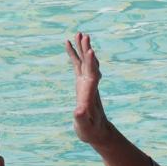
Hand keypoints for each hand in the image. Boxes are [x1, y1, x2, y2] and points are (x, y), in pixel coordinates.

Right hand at [65, 32, 111, 146]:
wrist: (97, 131)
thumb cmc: (90, 130)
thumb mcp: (84, 126)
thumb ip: (81, 118)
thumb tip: (78, 111)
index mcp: (91, 93)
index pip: (92, 75)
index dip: (90, 63)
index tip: (90, 51)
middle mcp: (90, 84)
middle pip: (89, 64)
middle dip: (86, 50)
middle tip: (84, 36)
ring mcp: (86, 82)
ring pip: (84, 61)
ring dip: (82, 48)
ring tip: (79, 34)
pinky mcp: (81, 83)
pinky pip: (77, 65)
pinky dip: (74, 55)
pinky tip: (68, 44)